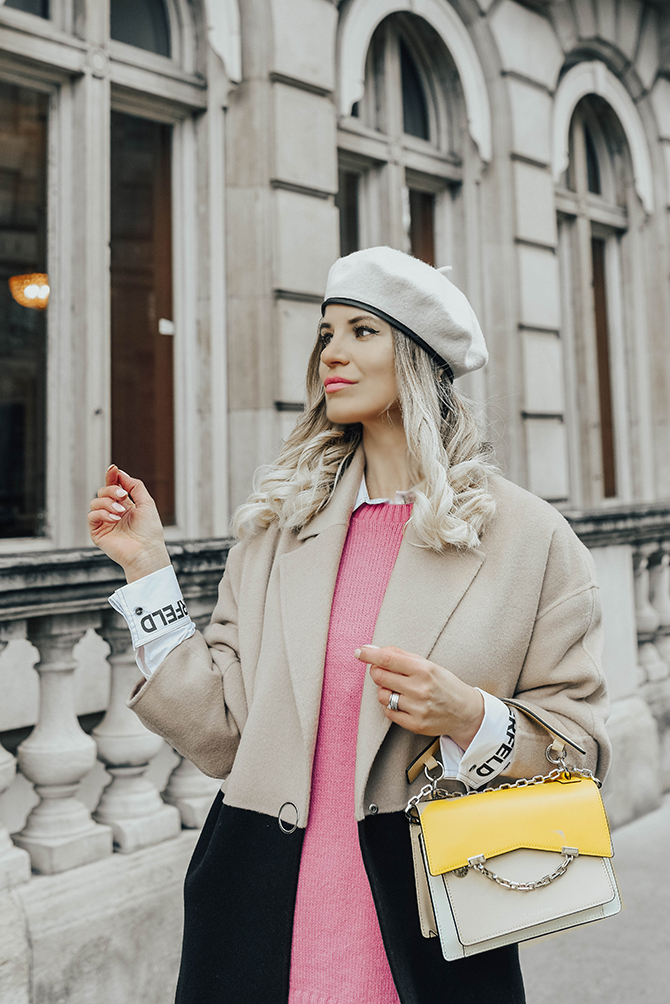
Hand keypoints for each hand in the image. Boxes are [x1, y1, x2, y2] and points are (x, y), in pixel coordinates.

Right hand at [88, 465, 169, 581]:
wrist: (146, 551)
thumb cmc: (150, 531)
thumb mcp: (146, 503)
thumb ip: (135, 486)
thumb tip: (120, 473)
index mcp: (126, 506)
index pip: (114, 487)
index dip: (112, 477)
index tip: (113, 469)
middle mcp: (114, 512)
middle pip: (103, 491)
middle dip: (111, 490)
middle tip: (123, 496)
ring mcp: (105, 522)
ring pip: (95, 502)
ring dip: (108, 503)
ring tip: (120, 512)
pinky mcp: (98, 532)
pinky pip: (92, 515)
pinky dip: (102, 513)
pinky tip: (114, 519)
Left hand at [355, 644, 483, 748]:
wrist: (465, 712)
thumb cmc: (443, 684)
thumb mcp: (428, 664)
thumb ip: (401, 656)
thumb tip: (373, 649)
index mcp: (424, 669)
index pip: (388, 659)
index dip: (370, 654)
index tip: (359, 652)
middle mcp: (420, 689)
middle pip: (380, 676)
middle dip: (377, 672)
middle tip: (384, 671)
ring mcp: (417, 708)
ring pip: (382, 695)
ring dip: (385, 690)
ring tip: (398, 689)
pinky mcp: (414, 724)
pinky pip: (388, 712)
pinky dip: (391, 706)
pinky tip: (403, 703)